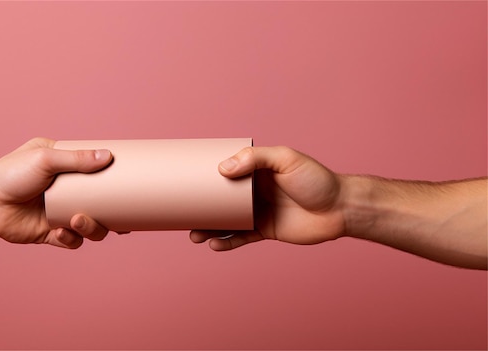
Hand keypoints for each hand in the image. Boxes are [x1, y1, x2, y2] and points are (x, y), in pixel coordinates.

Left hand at [0, 137, 112, 248]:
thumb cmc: (10, 173)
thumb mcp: (45, 159)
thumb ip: (77, 159)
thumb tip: (108, 156)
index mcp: (67, 169)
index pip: (98, 174)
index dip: (116, 182)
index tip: (134, 185)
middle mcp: (66, 191)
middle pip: (101, 205)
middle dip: (113, 215)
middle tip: (122, 220)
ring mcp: (59, 213)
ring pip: (90, 225)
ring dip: (92, 227)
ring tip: (79, 220)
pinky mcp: (50, 232)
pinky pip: (71, 240)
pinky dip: (71, 238)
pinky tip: (61, 231)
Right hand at [190, 146, 345, 249]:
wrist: (341, 209)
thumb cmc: (316, 179)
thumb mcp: (286, 159)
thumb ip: (255, 158)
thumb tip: (223, 168)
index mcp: (254, 171)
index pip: (224, 172)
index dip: (204, 175)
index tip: (182, 179)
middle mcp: (252, 191)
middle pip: (218, 200)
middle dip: (199, 208)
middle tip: (181, 215)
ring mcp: (257, 211)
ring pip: (225, 221)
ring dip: (208, 228)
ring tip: (194, 235)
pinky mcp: (265, 231)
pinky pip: (240, 238)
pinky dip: (227, 242)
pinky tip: (215, 245)